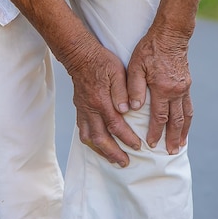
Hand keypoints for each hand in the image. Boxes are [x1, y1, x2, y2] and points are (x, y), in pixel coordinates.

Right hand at [66, 38, 140, 166]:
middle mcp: (90, 109)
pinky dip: (91, 143)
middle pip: (100, 138)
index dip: (127, 138)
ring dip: (101, 151)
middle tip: (125, 163)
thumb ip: (122, 91)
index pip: (115, 125)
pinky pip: (83, 132)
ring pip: (89, 138)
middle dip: (113, 153)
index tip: (138, 146)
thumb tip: (126, 109)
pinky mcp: (80, 110)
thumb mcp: (117, 71)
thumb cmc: (102, 62)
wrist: (80, 55)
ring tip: (112, 160)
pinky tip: (99, 147)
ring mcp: (83, 111)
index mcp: (101, 101)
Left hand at [126, 28, 192, 154]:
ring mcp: (184, 88)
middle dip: (173, 138)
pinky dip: (188, 119)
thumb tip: (132, 108)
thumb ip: (134, 88)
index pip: (159, 117)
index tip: (151, 145)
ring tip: (181, 144)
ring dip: (184, 132)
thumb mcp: (136, 66)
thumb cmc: (150, 49)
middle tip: (171, 153)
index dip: (155, 132)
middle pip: (176, 121)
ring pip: (186, 116)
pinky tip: (185, 126)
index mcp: (163, 88)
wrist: (171, 34)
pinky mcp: (187, 84)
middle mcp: (176, 91)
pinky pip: (189, 107)